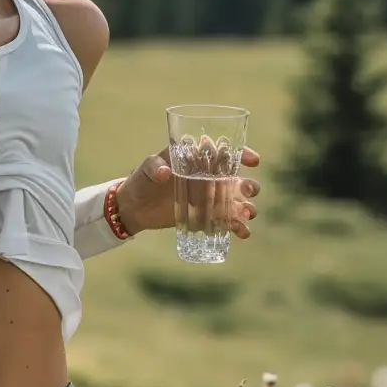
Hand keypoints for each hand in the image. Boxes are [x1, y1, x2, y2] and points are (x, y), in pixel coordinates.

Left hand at [116, 144, 261, 237]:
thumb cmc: (141, 180)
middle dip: (246, 185)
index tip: (253, 161)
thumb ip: (154, 167)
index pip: (226, 153)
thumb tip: (164, 173)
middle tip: (247, 191)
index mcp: (199, 159)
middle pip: (236, 179)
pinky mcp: (204, 216)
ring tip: (246, 214)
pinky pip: (225, 220)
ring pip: (235, 201)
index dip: (242, 155)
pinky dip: (236, 227)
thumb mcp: (146, 169)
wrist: (133, 207)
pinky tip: (243, 233)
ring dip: (245, 207)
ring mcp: (209, 197)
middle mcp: (209, 177)